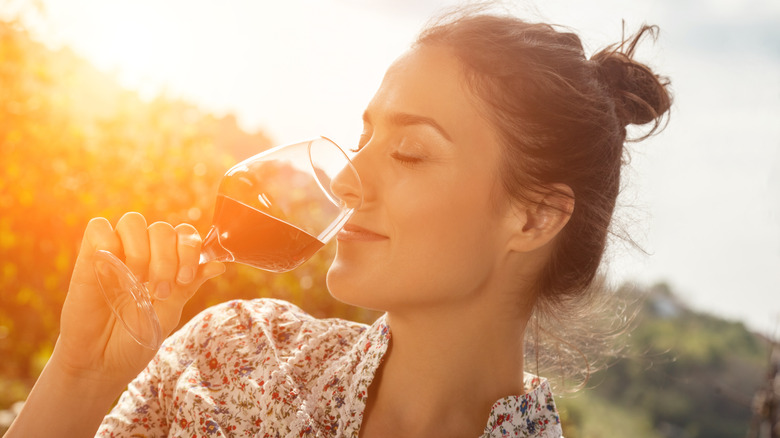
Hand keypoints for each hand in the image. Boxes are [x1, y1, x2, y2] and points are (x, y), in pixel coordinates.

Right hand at [53, 212, 224, 385]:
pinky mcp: (88, 258)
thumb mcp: (167, 314)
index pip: (184, 234)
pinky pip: (98, 228)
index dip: (189, 249)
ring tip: (136, 282)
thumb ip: (187, 286)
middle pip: (162, 229)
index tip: (184, 278)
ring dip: (141, 251)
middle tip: (161, 291)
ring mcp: (116, 253)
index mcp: (167, 263)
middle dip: (167, 258)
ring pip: (133, 221)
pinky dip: (108, 241)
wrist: (101, 364)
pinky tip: (112, 269)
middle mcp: (143, 253)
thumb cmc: (136, 340)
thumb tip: (219, 265)